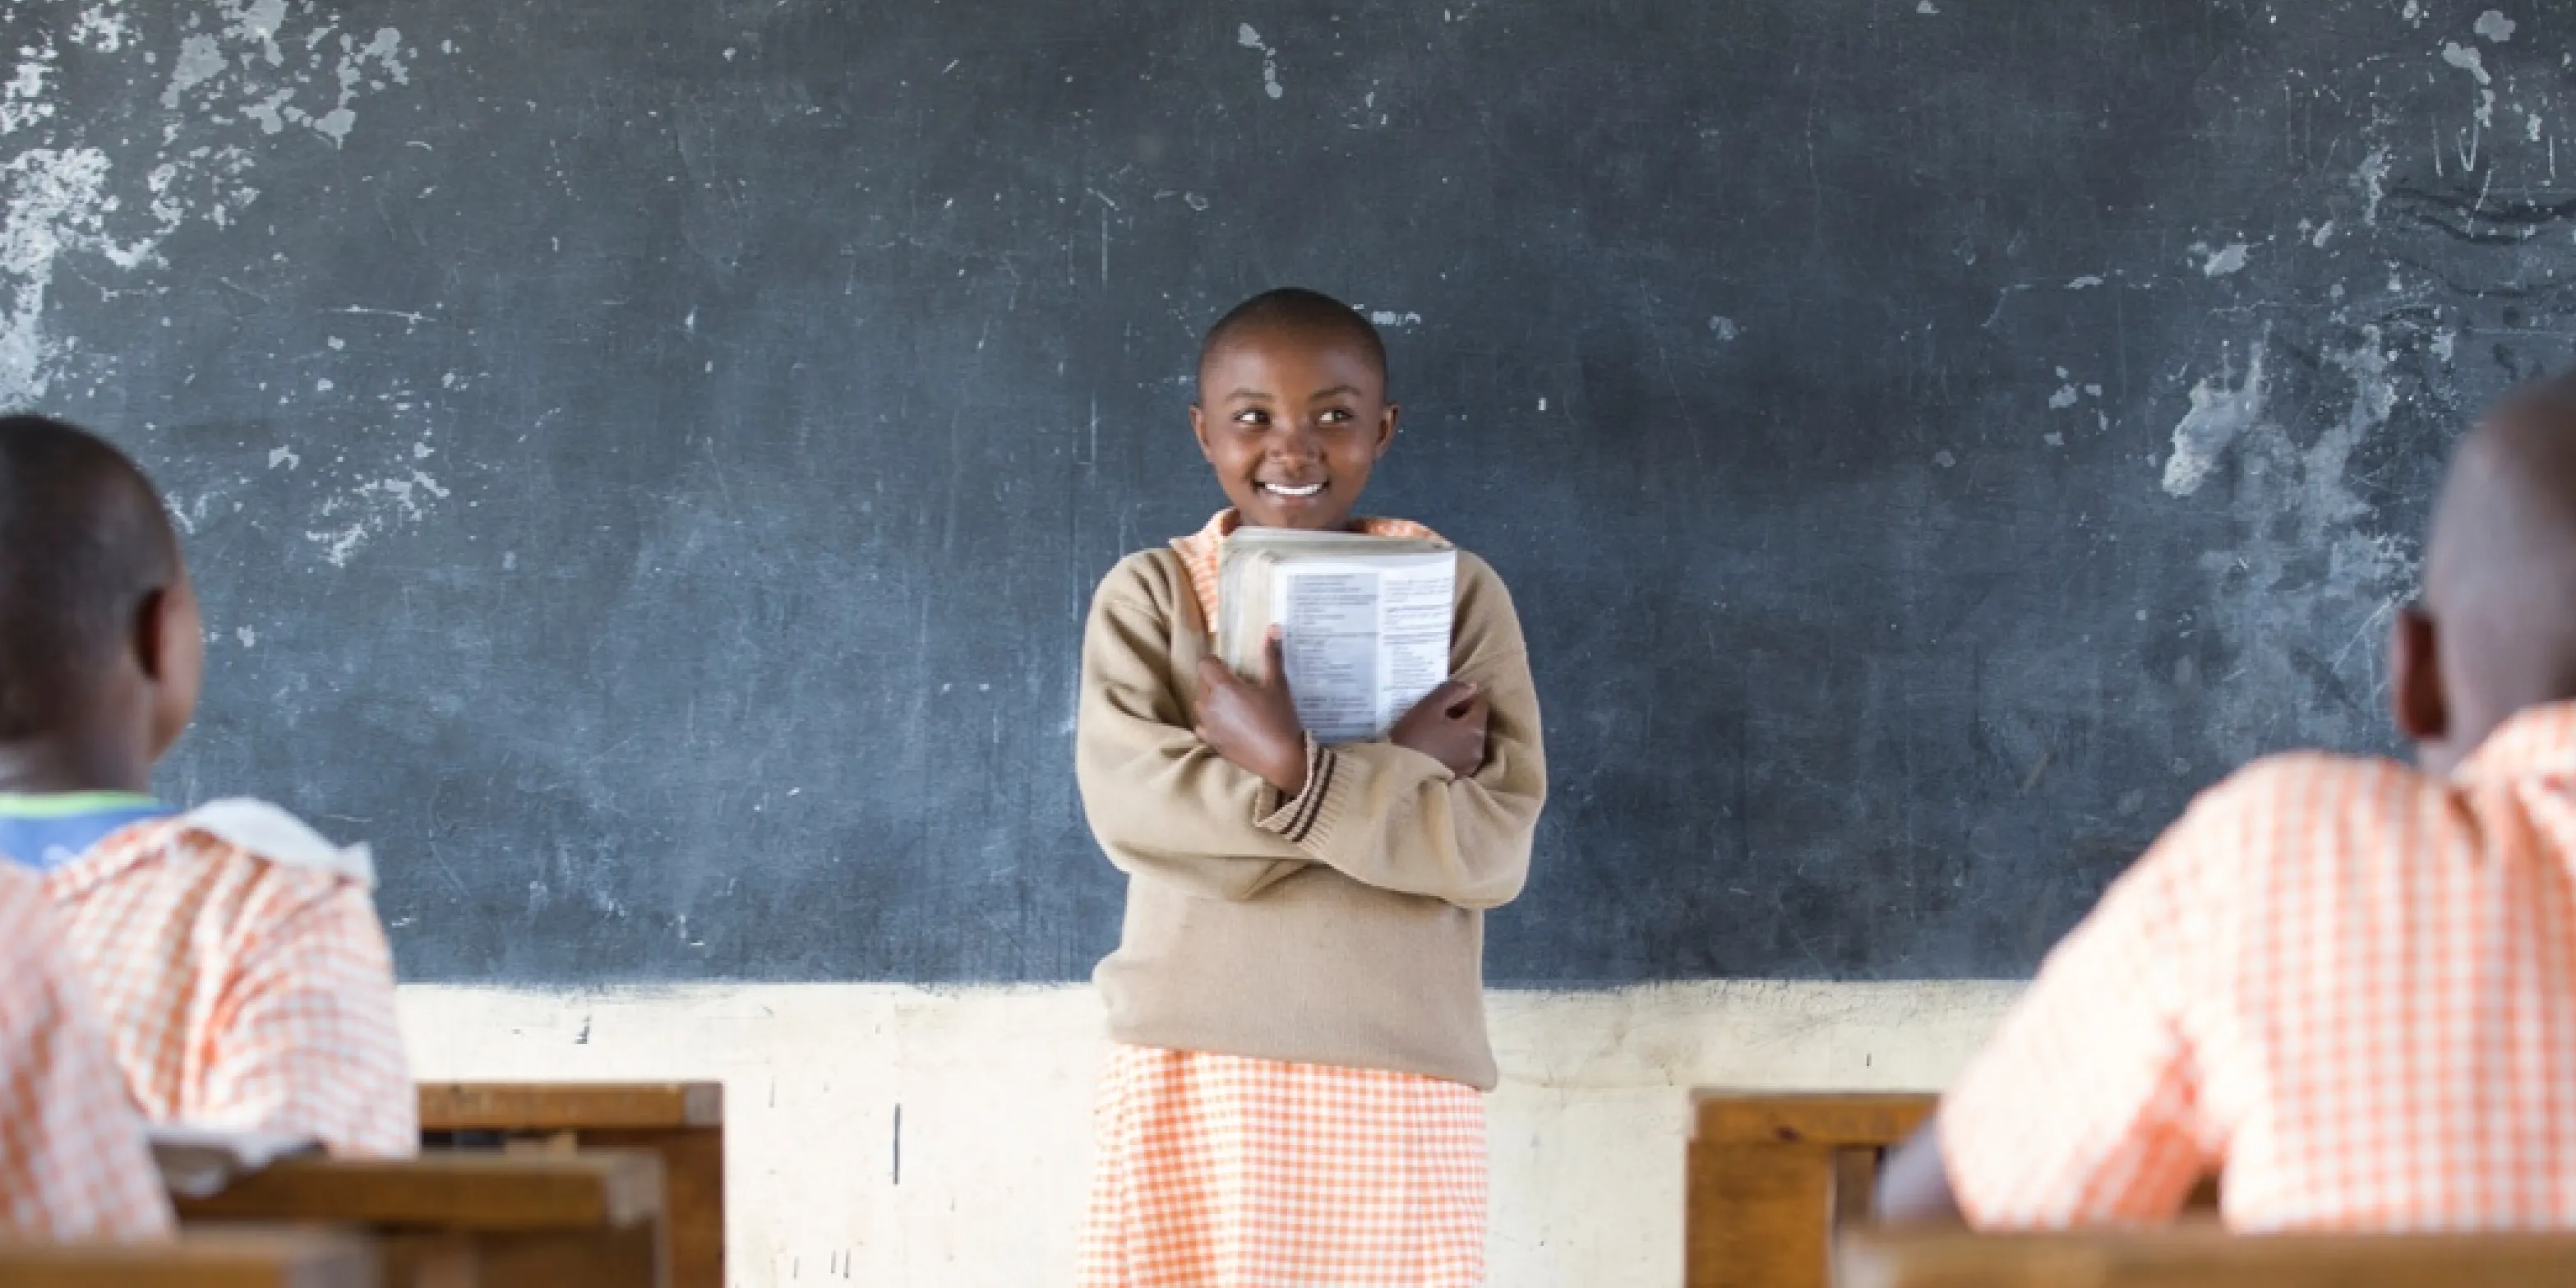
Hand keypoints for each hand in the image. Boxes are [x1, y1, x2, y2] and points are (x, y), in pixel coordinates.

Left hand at [1196, 628, 1308, 794]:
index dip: (1215, 662)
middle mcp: (1209, 704)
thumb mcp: (1278, 685)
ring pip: (1200, 704)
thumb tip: (1273, 628)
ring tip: (1232, 704)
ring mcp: (1208, 725)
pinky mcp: (1211, 742)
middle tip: (1236, 685)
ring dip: (1211, 700)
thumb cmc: (1280, 719)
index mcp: (1223, 687)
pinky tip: (1227, 724)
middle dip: (1214, 680)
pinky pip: (1202, 726)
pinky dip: (1210, 722)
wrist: (1280, 759)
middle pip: (1202, 683)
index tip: (1228, 666)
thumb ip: (1272, 655)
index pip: (1204, 664)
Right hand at [1389, 680, 1486, 776]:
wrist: (1400, 772)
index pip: (1480, 704)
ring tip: (1436, 732)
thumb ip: (1453, 691)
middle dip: (1461, 715)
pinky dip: (1454, 747)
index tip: (1444, 702)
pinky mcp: (1460, 775)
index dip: (1464, 698)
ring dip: (1457, 732)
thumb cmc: (1414, 736)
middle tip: (1437, 716)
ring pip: (1469, 739)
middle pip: (1476, 722)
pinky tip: (1437, 748)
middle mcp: (1479, 748)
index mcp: (1475, 729)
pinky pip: (1462, 754)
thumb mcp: (1429, 706)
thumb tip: (1473, 686)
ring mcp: (1470, 765)